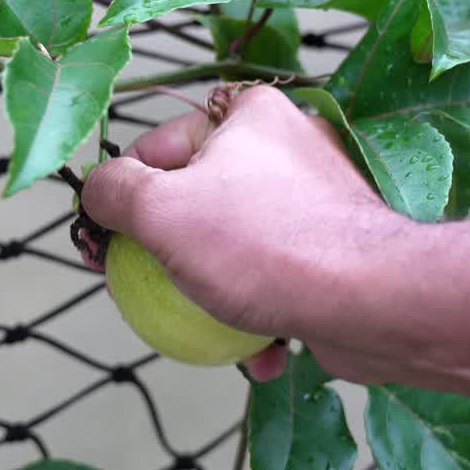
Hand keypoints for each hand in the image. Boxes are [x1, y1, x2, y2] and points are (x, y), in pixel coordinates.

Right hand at [83, 86, 410, 381]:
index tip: (103, 245)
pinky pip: (277, 277)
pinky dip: (260, 314)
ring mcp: (315, 202)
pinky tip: (259, 353)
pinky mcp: (336, 252)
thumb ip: (114, 190)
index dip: (123, 196)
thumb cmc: (263, 245)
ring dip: (210, 294)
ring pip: (234, 246)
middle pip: (195, 201)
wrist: (374, 303)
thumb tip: (95, 189)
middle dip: (167, 255)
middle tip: (145, 294)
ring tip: (206, 330)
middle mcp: (286, 147)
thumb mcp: (161, 210)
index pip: (158, 146)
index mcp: (248, 116)